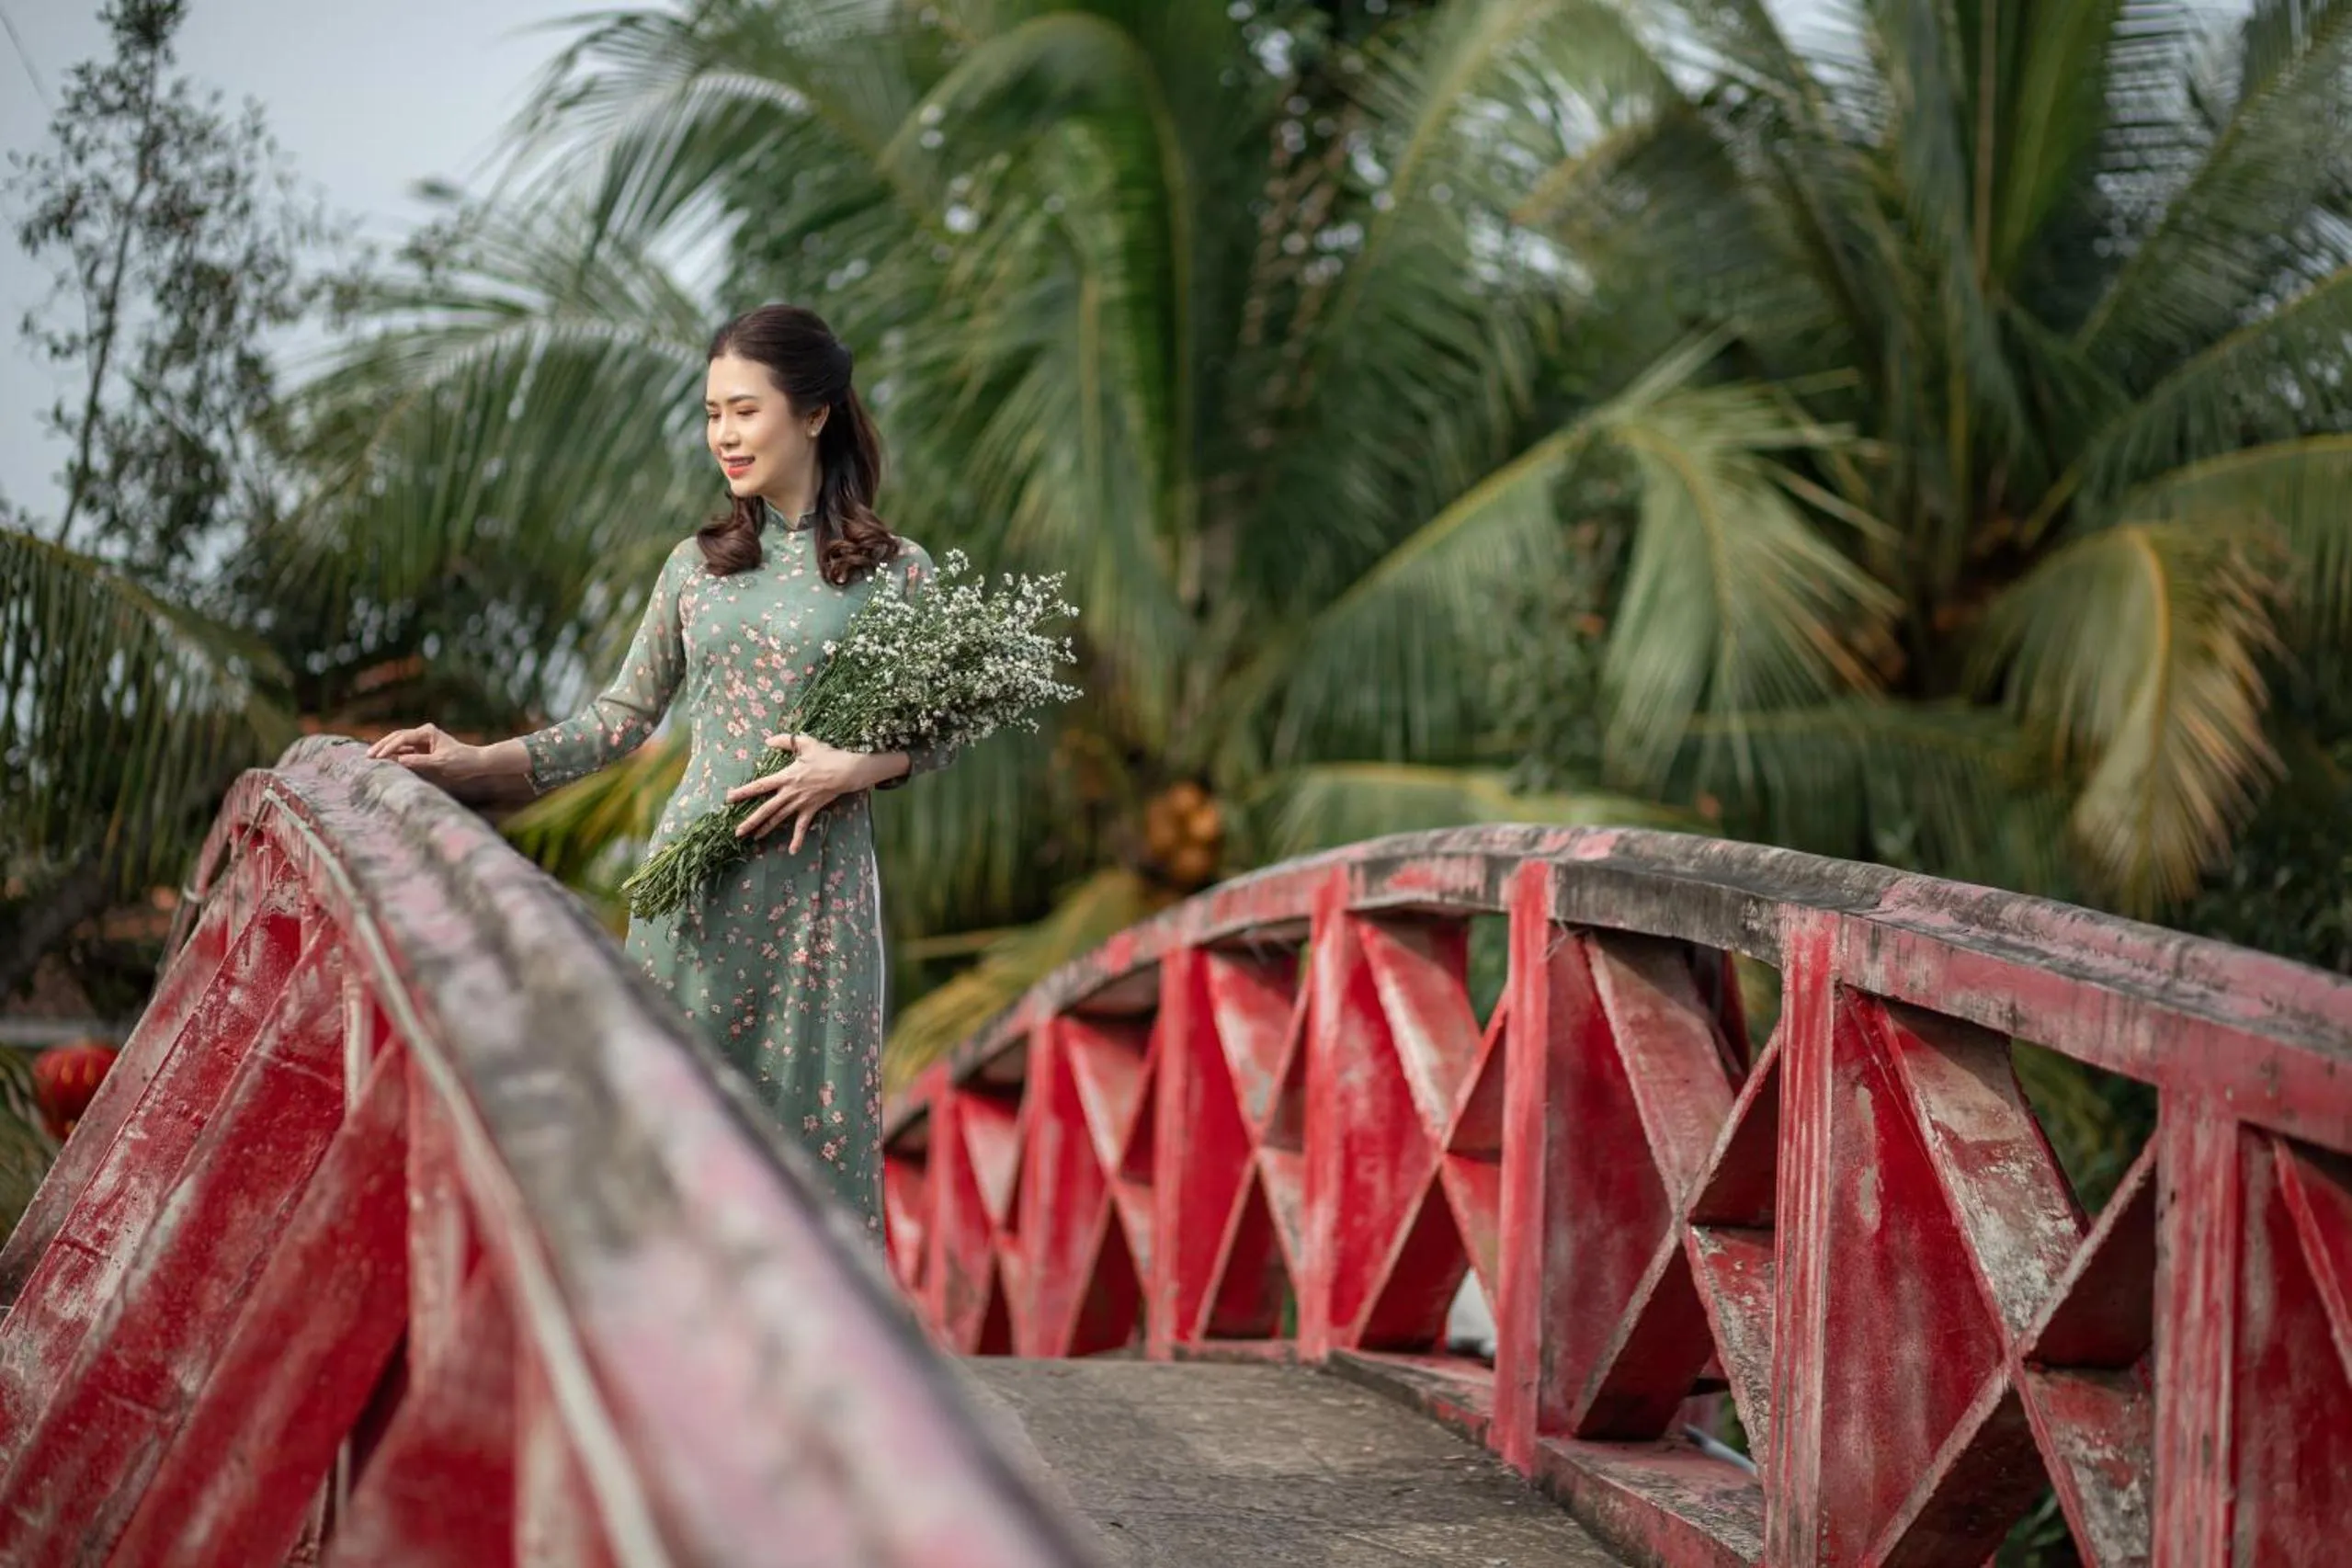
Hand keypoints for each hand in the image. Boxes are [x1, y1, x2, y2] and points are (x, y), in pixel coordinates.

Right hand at [366, 724, 485, 788]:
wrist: (475, 762)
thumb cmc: (461, 761)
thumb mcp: (440, 763)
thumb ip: (420, 761)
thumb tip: (400, 760)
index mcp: (427, 732)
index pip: (402, 738)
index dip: (388, 747)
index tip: (377, 757)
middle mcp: (423, 733)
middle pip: (396, 737)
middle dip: (382, 746)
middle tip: (367, 756)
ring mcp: (422, 741)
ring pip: (398, 743)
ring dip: (386, 750)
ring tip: (371, 759)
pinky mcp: (422, 750)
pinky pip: (404, 751)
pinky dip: (394, 756)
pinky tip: (384, 761)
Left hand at [725, 733, 891, 852]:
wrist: (847, 771)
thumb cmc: (827, 756)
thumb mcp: (805, 743)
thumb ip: (785, 741)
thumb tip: (767, 740)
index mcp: (785, 777)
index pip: (760, 786)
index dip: (743, 792)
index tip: (729, 799)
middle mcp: (789, 793)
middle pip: (766, 809)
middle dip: (751, 821)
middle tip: (737, 833)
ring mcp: (800, 803)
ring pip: (779, 818)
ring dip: (766, 829)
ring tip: (753, 839)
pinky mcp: (811, 809)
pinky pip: (802, 826)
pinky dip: (797, 838)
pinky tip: (792, 851)